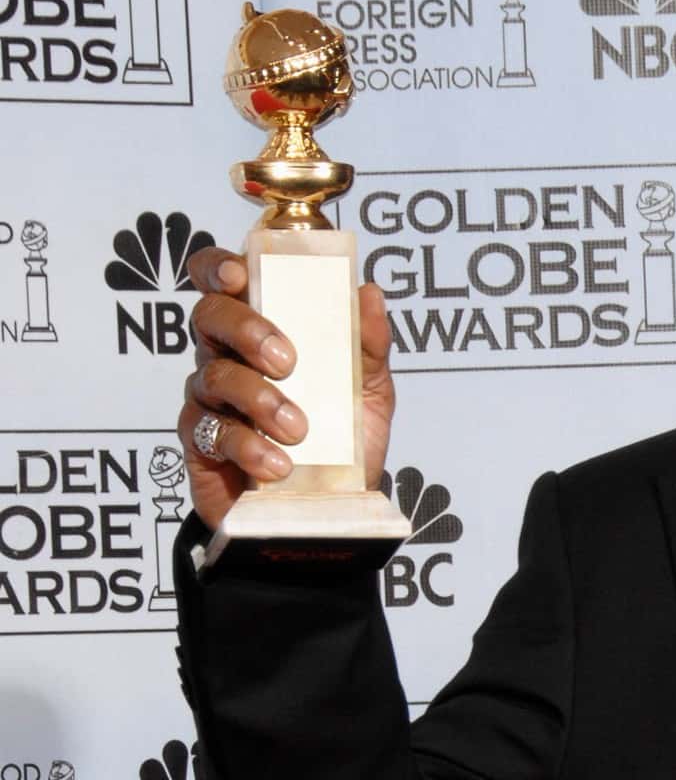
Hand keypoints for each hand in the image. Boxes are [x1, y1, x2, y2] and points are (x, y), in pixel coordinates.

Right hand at [178, 246, 396, 531]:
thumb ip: (370, 345)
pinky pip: (210, 432)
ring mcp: (211, 400)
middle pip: (209, 318)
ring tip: (297, 427)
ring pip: (212, 375)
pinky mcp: (200, 445)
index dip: (221, 267)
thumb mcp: (369, 392)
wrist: (330, 512)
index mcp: (262, 331)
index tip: (242, 274)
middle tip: (287, 360)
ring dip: (258, 398)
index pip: (224, 282)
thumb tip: (368, 292)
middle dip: (246, 330)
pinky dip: (247, 445)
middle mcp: (228, 357)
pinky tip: (277, 462)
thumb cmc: (343, 443)